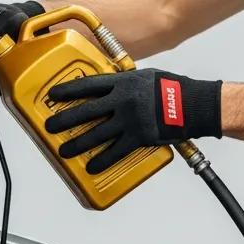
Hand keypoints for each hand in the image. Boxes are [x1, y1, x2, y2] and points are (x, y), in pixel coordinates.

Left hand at [45, 69, 221, 173]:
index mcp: (122, 82)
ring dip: (77, 144)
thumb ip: (125, 83)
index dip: (68, 91)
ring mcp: (129, 120)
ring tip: (64, 151)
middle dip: (65, 120)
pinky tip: (92, 167)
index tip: (53, 96)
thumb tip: (109, 88)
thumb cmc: (171, 88)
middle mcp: (122, 101)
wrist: (193, 105)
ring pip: (96, 134)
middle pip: (86, 111)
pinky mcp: (139, 137)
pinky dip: (103, 160)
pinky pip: (116, 151)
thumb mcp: (144, 76)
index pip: (88, 85)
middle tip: (50, 127)